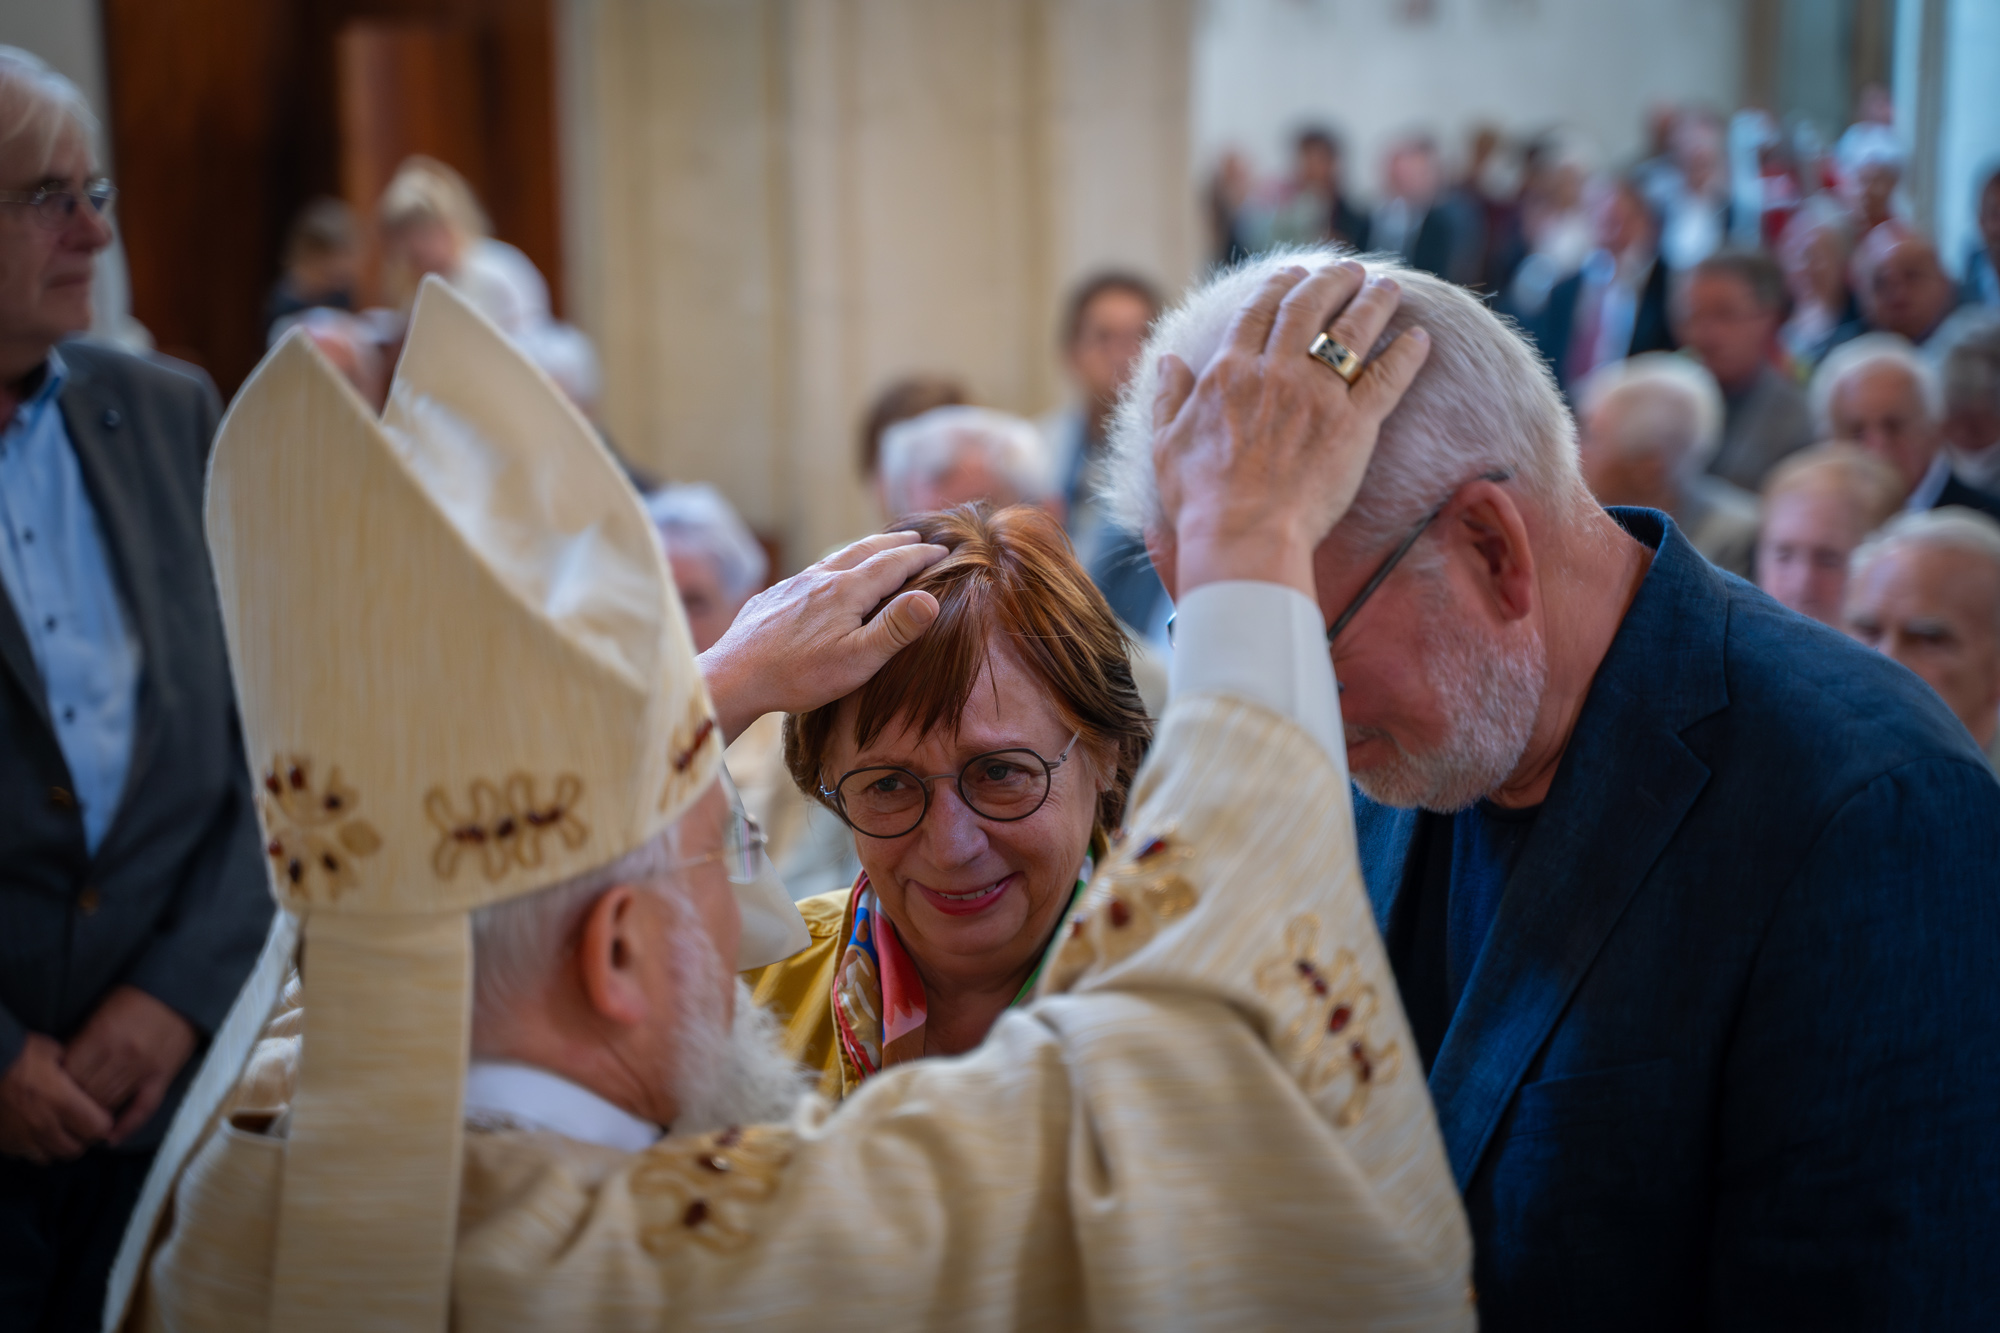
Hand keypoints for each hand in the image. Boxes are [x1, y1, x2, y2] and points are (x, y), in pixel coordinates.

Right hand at [0, 1034, 113, 1161]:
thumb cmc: (15, 1054)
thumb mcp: (51, 1050)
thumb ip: (70, 1066)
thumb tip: (78, 1070)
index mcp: (61, 1102)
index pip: (97, 1129)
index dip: (102, 1122)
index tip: (101, 1114)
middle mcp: (43, 1125)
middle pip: (74, 1149)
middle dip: (81, 1139)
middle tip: (80, 1126)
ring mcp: (20, 1137)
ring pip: (48, 1157)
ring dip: (56, 1146)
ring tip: (57, 1132)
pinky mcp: (2, 1141)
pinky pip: (22, 1155)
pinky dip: (30, 1148)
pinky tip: (32, 1133)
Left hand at [62, 986, 197, 1145]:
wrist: (184, 989)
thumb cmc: (137, 996)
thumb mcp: (101, 1008)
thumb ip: (82, 1038)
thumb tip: (61, 1066)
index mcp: (102, 1036)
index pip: (69, 1076)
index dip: (56, 1088)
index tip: (49, 1092)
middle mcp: (121, 1057)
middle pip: (85, 1094)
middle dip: (70, 1106)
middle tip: (59, 1113)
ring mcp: (144, 1070)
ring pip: (108, 1105)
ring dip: (92, 1117)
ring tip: (78, 1126)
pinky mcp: (163, 1077)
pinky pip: (143, 1109)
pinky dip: (126, 1127)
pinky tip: (110, 1138)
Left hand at [700, 531, 947, 741]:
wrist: (733, 677)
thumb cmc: (799, 675)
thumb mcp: (857, 659)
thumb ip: (895, 628)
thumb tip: (930, 598)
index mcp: (846, 590)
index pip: (894, 563)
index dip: (921, 557)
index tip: (943, 552)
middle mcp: (820, 578)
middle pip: (864, 551)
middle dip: (894, 544)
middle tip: (917, 540)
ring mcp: (793, 585)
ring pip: (835, 558)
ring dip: (862, 551)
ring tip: (876, 551)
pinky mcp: (772, 597)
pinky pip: (810, 573)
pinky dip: (832, 567)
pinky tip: (825, 580)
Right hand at [1148, 262, 1430, 598]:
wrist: (1243, 536)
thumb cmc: (1199, 498)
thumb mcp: (1166, 443)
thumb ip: (1167, 396)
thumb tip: (1167, 359)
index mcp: (1228, 372)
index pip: (1259, 310)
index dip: (1279, 284)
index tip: (1294, 271)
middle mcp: (1275, 372)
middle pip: (1308, 307)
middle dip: (1332, 281)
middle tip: (1350, 270)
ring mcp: (1318, 396)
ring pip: (1352, 331)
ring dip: (1373, 302)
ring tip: (1388, 287)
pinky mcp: (1353, 425)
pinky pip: (1387, 379)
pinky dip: (1406, 355)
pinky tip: (1420, 338)